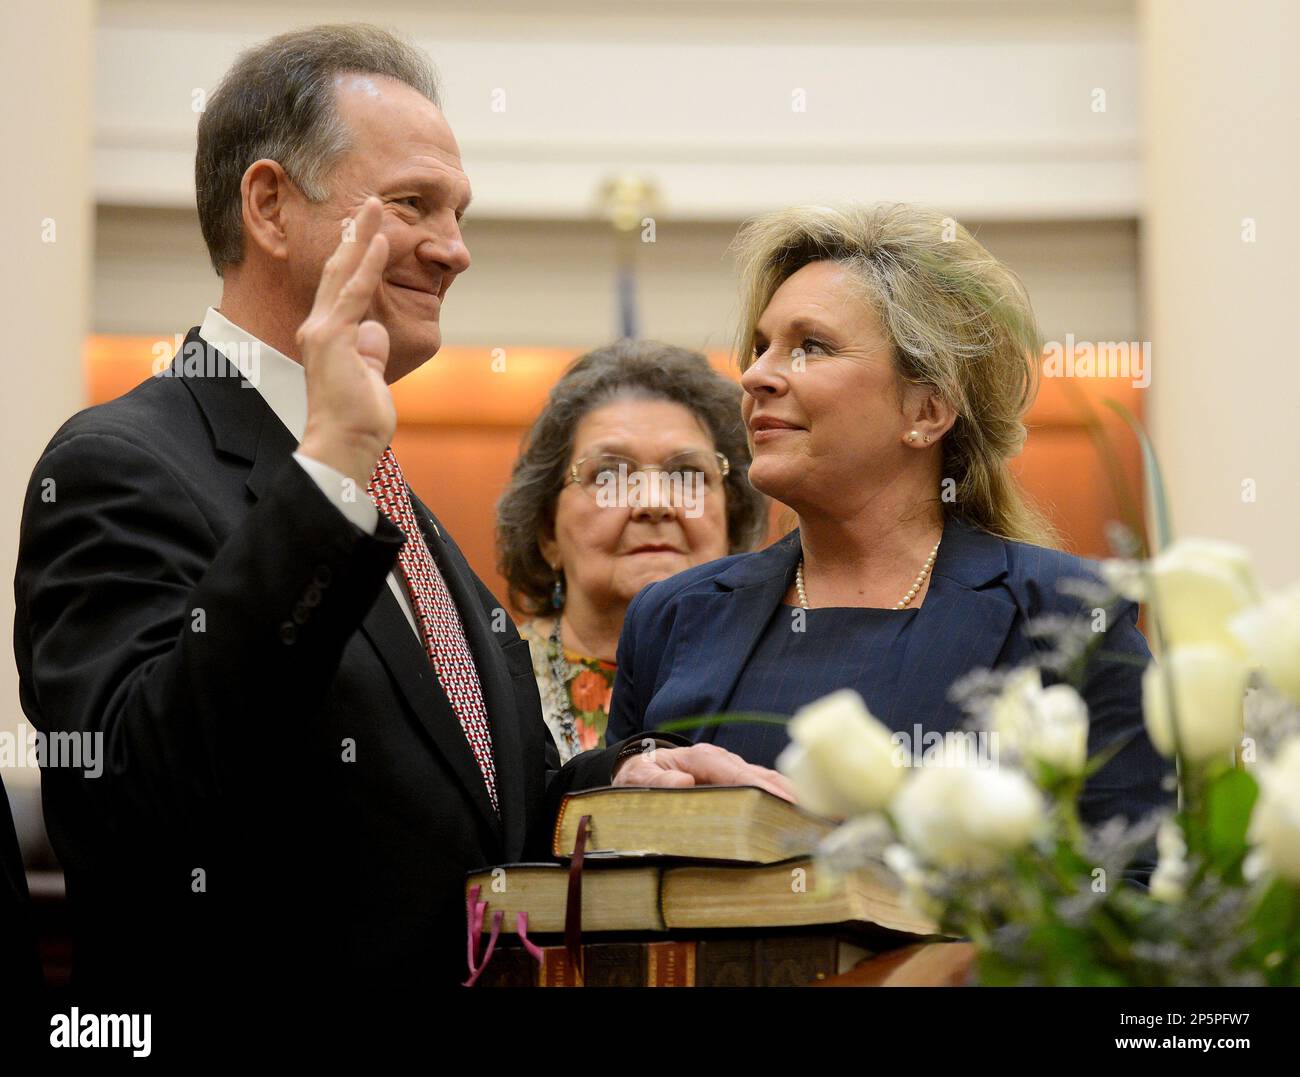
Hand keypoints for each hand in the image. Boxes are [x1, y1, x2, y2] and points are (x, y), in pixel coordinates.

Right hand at [296, 197, 395, 486]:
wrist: (343, 446)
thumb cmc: (357, 422)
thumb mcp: (370, 379)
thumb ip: (371, 354)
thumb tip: (375, 331)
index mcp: (329, 338)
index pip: (344, 288)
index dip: (356, 258)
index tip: (369, 231)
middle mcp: (320, 328)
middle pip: (339, 271)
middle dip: (354, 234)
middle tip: (369, 202)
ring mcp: (323, 331)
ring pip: (344, 273)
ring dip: (360, 237)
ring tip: (373, 206)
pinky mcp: (333, 339)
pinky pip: (355, 294)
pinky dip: (367, 266)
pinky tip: (379, 241)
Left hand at [612, 741, 797, 803]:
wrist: (637, 771)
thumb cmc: (639, 777)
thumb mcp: (638, 779)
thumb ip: (656, 780)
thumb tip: (682, 782)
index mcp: (701, 759)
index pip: (737, 773)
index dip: (761, 788)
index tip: (784, 803)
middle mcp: (722, 761)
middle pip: (761, 778)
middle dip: (787, 796)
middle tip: (815, 818)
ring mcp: (733, 771)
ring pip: (768, 784)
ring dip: (793, 801)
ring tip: (820, 822)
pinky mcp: (738, 784)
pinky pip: (766, 792)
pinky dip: (786, 804)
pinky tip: (805, 821)